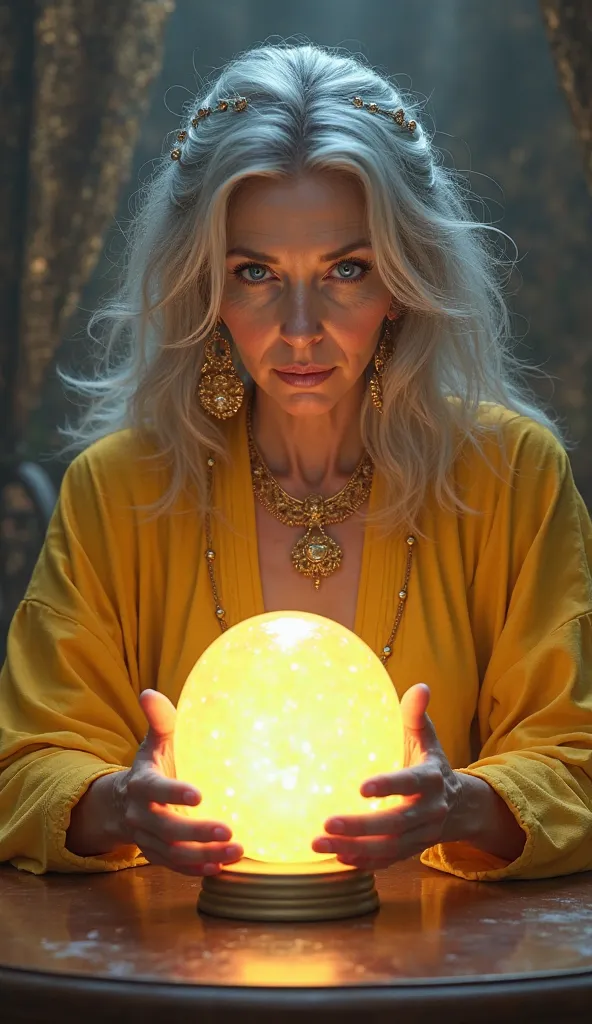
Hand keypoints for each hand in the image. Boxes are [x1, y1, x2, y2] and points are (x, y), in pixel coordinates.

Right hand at [113, 689, 242, 875]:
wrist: (122, 804)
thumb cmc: (149, 766)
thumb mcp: (152, 742)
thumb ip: (158, 720)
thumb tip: (149, 692)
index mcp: (141, 785)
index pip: (155, 791)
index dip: (174, 794)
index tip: (199, 795)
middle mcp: (141, 816)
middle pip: (166, 829)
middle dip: (196, 832)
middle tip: (229, 831)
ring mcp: (148, 839)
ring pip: (173, 853)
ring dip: (204, 855)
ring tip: (237, 851)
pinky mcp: (157, 855)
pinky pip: (175, 867)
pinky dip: (195, 870)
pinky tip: (220, 869)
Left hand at [311, 683, 465, 869]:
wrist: (458, 805)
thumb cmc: (429, 762)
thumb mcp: (426, 737)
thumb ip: (416, 715)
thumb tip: (419, 687)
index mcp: (432, 779)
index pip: (411, 783)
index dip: (389, 786)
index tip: (361, 788)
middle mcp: (430, 811)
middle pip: (396, 823)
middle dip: (361, 826)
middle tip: (327, 822)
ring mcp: (421, 835)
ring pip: (388, 848)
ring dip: (353, 849)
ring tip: (318, 843)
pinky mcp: (410, 851)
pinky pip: (386, 862)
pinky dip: (363, 863)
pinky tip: (336, 858)